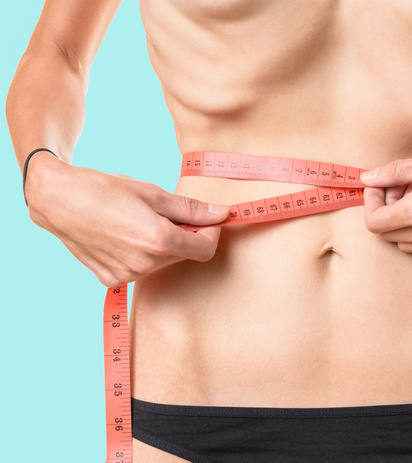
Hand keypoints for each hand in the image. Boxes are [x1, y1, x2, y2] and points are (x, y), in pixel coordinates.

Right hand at [25, 153, 230, 286]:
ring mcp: (126, 275)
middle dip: (186, 235)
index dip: (211, 232)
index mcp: (158, 241)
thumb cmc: (104, 189)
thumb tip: (222, 214)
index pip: (206, 249)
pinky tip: (125, 235)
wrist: (56, 199)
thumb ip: (190, 208)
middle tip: (168, 214)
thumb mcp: (153, 193)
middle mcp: (144, 265)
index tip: (206, 218)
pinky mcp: (111, 280)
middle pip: (185, 255)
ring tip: (141, 222)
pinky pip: (141, 269)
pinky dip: (143, 253)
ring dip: (164, 245)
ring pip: (164, 263)